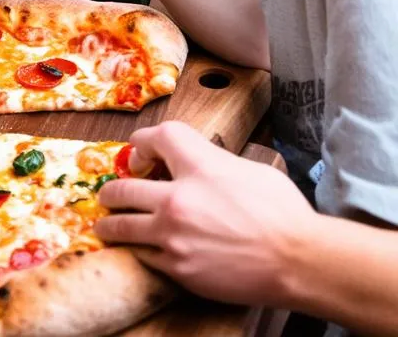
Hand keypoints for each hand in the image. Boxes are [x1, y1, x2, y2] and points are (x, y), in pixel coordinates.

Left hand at [93, 121, 316, 305]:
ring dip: (111, 223)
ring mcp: (173, 234)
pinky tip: (136, 250)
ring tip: (106, 224)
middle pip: (122, 187)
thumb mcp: (248, 168)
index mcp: (197, 164)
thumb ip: (213, 162)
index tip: (139, 153)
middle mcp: (176, 197)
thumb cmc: (282, 212)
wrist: (298, 261)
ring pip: (122, 225)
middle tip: (108, 195)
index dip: (143, 142)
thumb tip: (197, 164)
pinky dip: (139, 250)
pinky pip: (143, 255)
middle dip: (112, 191)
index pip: (155, 137)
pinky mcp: (177, 267)